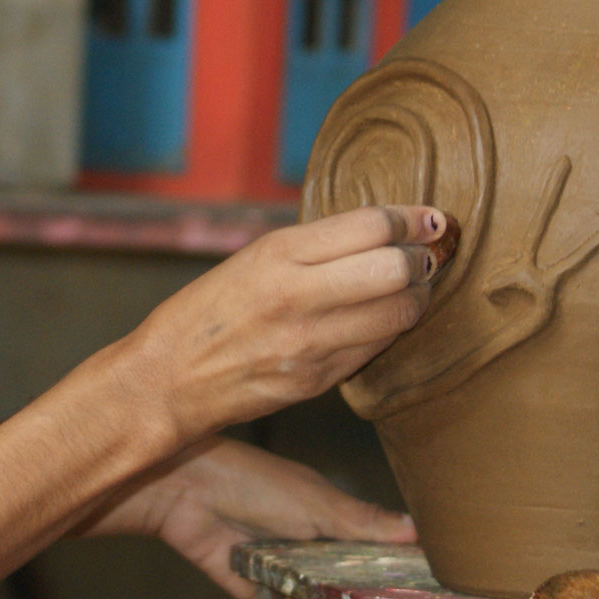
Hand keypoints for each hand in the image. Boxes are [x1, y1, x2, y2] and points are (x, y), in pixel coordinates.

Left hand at [78, 437, 414, 598]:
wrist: (185, 493)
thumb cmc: (253, 482)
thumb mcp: (316, 503)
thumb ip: (362, 523)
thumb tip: (417, 531)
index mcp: (325, 514)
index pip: (368, 545)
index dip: (393, 567)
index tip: (431, 593)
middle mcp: (305, 541)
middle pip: (343, 576)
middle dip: (365, 597)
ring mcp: (279, 566)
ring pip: (314, 598)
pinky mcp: (252, 589)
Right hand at [122, 206, 444, 445]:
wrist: (168, 379)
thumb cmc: (206, 311)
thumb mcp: (252, 259)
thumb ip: (313, 247)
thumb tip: (381, 232)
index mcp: (277, 254)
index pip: (371, 227)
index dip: (412, 219)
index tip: (431, 218)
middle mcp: (298, 296)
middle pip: (396, 268)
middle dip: (423, 258)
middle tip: (426, 253)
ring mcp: (311, 344)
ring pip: (399, 313)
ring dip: (417, 296)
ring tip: (413, 286)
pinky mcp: (319, 380)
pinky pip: (376, 347)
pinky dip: (390, 328)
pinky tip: (385, 317)